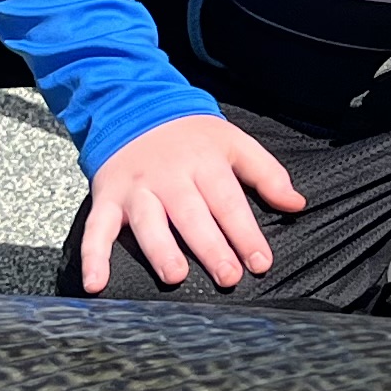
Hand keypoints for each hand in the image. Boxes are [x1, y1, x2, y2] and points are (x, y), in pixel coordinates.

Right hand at [83, 115, 305, 292]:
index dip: (245, 233)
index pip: (228, 201)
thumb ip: (267, 173)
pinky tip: (96, 283)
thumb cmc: (191, 136)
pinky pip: (97, 228)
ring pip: (148, 221)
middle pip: (192, 214)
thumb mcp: (233, 142)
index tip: (260, 262)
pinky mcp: (107, 198)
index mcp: (204, 163)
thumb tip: (297, 204)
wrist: (135, 107)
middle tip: (228, 276)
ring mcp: (136, 188)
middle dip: (210, 246)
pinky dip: (93, 256)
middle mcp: (169, 177)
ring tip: (176, 276)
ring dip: (161, 249)